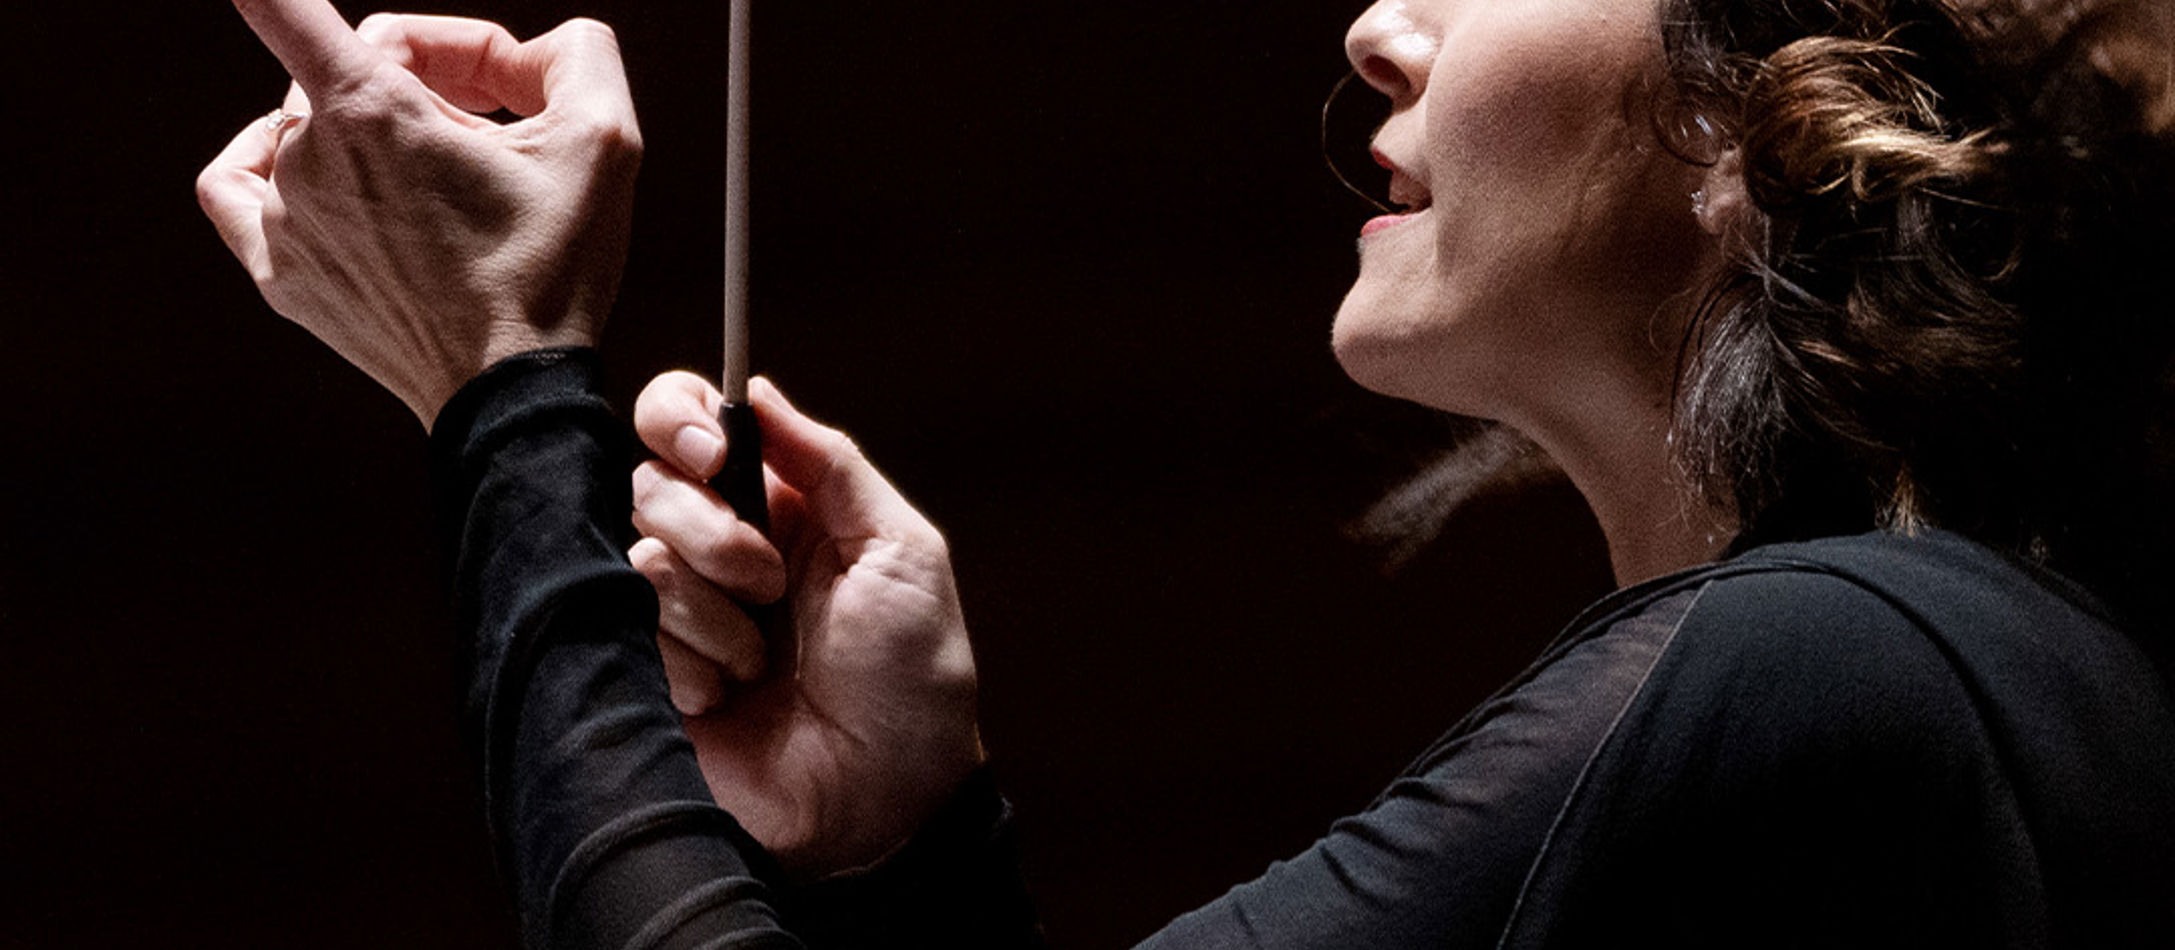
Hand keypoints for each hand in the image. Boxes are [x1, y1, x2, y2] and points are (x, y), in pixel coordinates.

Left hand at [197, 2, 641, 428]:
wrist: (512, 397)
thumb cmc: (554, 275)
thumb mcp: (606, 141)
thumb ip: (579, 52)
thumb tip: (544, 47)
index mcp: (371, 109)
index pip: (282, 7)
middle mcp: (309, 156)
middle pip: (355, 66)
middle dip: (429, 80)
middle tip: (498, 127)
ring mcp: (284, 218)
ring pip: (316, 126)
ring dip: (378, 134)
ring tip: (441, 177)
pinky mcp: (280, 272)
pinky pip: (238, 186)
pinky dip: (270, 163)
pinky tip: (318, 175)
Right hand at [629, 373, 984, 877]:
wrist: (888, 800)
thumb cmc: (914, 677)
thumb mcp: (900, 551)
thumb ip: (830, 463)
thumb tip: (757, 390)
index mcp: (783, 505)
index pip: (691, 423)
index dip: (678, 417)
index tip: (709, 450)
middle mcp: (723, 548)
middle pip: (651, 480)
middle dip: (711, 527)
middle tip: (767, 581)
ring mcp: (683, 613)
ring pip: (641, 555)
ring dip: (716, 611)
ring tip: (767, 660)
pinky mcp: (654, 675)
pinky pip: (634, 630)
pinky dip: (696, 663)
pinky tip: (736, 697)